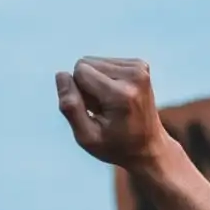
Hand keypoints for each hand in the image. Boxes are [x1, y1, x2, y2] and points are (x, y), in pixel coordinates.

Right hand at [55, 57, 170, 169]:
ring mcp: (140, 68)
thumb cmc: (116, 146)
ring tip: (110, 105)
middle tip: (103, 110)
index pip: (80, 72)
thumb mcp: (87, 137)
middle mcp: (134, 75)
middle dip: (87, 86)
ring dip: (96, 83)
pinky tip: (117, 97)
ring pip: (94, 62)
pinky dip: (106, 79)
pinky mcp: (140, 65)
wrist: (149, 147)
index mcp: (121, 94)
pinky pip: (105, 62)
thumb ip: (70, 107)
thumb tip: (61, 75)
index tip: (93, 111)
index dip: (78, 92)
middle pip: (86, 63)